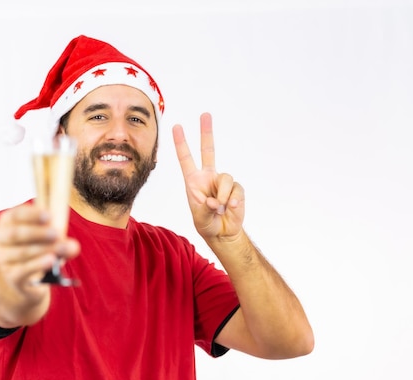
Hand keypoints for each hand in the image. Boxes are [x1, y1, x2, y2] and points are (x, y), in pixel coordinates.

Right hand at [0, 202, 80, 294]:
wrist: (28, 276)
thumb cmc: (38, 247)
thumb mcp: (48, 237)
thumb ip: (60, 238)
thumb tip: (73, 246)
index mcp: (7, 222)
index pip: (15, 215)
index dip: (32, 215)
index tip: (49, 216)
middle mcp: (0, 238)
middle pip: (15, 233)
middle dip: (37, 233)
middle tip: (56, 233)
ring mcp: (3, 258)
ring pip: (21, 252)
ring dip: (43, 249)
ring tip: (62, 248)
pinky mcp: (11, 275)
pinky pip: (23, 269)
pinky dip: (38, 264)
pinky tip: (52, 260)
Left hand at [172, 113, 244, 240]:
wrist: (222, 232)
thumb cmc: (205, 222)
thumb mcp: (199, 216)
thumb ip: (206, 207)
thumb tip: (217, 199)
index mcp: (193, 181)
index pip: (186, 159)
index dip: (181, 143)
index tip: (176, 126)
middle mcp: (208, 177)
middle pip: (208, 150)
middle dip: (206, 132)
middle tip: (205, 114)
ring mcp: (222, 182)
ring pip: (226, 178)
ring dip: (222, 195)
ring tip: (219, 208)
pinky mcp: (236, 189)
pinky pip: (236, 189)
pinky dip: (233, 200)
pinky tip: (230, 208)